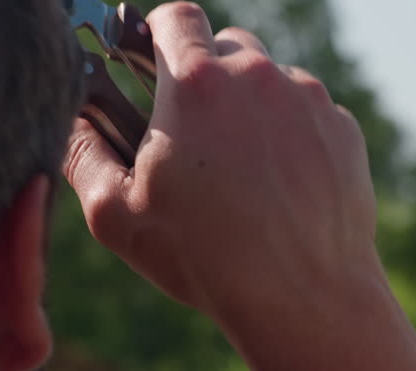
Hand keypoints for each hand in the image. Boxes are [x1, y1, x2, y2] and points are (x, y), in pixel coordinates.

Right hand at [63, 2, 380, 328]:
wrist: (302, 297)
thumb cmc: (203, 258)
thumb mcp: (116, 215)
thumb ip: (83, 154)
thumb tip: (73, 122)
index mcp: (194, 83)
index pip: (174, 17)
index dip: (158, 35)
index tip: (151, 67)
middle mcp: (256, 75)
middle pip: (224, 45)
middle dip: (205, 77)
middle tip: (191, 133)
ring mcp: (306, 100)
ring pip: (269, 80)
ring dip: (250, 108)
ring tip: (238, 172)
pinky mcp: (342, 129)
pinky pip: (307, 114)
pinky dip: (290, 137)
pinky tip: (278, 189)